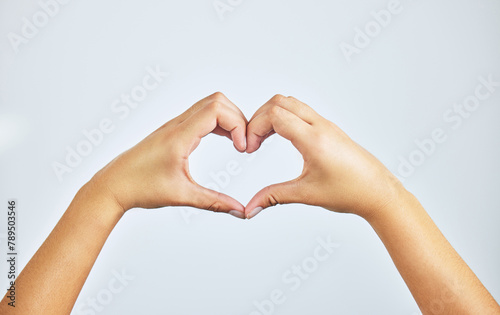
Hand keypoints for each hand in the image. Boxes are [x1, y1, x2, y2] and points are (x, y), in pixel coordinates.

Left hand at [91, 92, 247, 217]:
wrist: (113, 185)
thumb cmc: (140, 188)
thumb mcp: (181, 196)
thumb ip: (214, 202)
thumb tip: (239, 210)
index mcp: (179, 137)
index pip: (216, 110)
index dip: (237, 124)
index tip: (242, 149)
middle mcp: (177, 125)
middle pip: (217, 101)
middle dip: (238, 118)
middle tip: (244, 144)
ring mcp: (174, 126)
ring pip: (209, 105)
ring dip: (228, 119)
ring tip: (237, 142)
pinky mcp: (173, 131)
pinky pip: (201, 115)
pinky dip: (218, 122)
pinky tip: (224, 140)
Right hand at [244, 95, 403, 219]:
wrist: (378, 192)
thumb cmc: (350, 192)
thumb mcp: (306, 195)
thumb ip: (274, 197)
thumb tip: (251, 208)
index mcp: (314, 140)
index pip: (275, 115)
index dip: (255, 127)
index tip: (250, 147)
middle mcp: (320, 126)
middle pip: (280, 102)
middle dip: (259, 117)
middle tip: (253, 141)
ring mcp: (326, 125)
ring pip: (291, 103)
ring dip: (272, 115)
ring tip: (264, 138)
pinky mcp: (329, 128)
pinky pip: (302, 111)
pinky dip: (285, 117)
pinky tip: (281, 137)